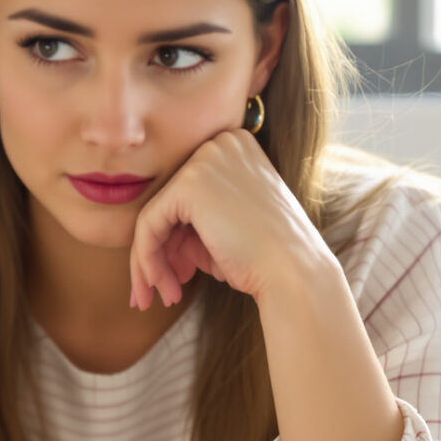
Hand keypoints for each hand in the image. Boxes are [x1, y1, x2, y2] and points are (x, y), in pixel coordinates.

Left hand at [127, 129, 334, 310]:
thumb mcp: (225, 232)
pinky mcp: (189, 183)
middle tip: (167, 293)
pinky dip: (147, 259)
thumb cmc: (266, 259)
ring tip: (165, 297)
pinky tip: (160, 286)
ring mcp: (204, 159)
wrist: (293, 272)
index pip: (188, 196)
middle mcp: (220, 144)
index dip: (178, 240)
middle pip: (169, 203)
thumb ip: (190, 226)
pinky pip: (149, 225)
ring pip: (154, 215)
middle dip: (163, 252)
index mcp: (235, 148)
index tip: (181, 276)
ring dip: (152, 262)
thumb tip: (151, 241)